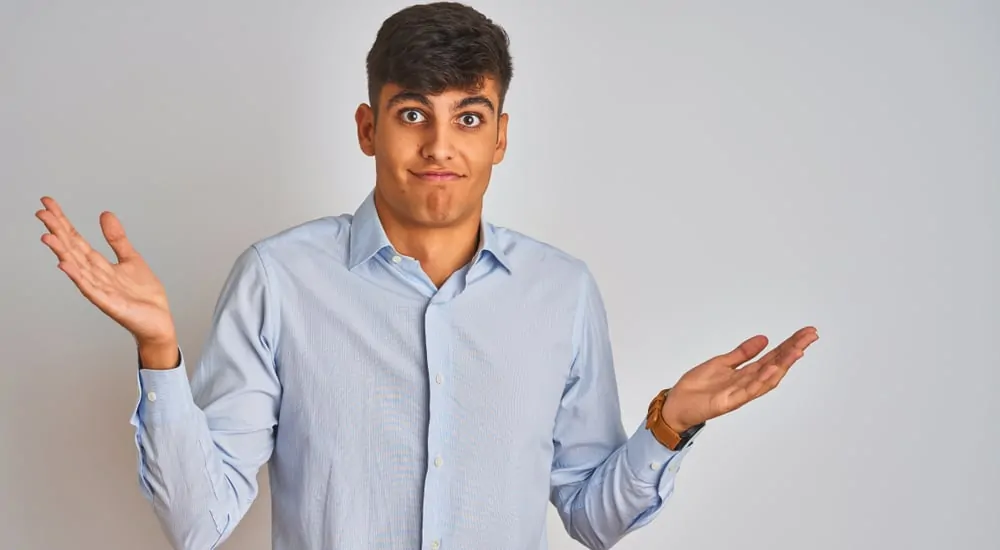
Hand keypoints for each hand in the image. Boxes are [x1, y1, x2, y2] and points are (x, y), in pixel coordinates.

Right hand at [36, 196, 178, 367]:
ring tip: (47, 236)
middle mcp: (95, 275)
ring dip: (61, 252)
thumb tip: (104, 214)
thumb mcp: (131, 259)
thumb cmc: (143, 295)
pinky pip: (90, 288)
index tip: (48, 203)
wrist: (158, 321)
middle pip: (72, 250)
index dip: (63, 221)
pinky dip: (77, 276)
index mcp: (99, 265)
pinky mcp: (109, 303)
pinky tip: (64, 264)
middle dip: (57, 231)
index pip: (76, 239)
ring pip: (77, 267)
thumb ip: (117, 239)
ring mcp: (100, 290)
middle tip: (41, 212)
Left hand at [660, 327, 818, 431]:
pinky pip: (748, 391)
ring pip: (767, 378)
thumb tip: (764, 339)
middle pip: (776, 365)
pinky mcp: (727, 402)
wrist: (676, 404)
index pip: (773, 356)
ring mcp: (739, 393)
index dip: (790, 345)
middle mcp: (747, 383)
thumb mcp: (722, 363)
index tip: (806, 333)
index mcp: (745, 373)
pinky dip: (761, 380)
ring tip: (798, 350)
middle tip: (811, 336)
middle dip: (793, 350)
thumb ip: (742, 353)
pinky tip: (772, 369)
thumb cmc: (697, 387)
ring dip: (783, 364)